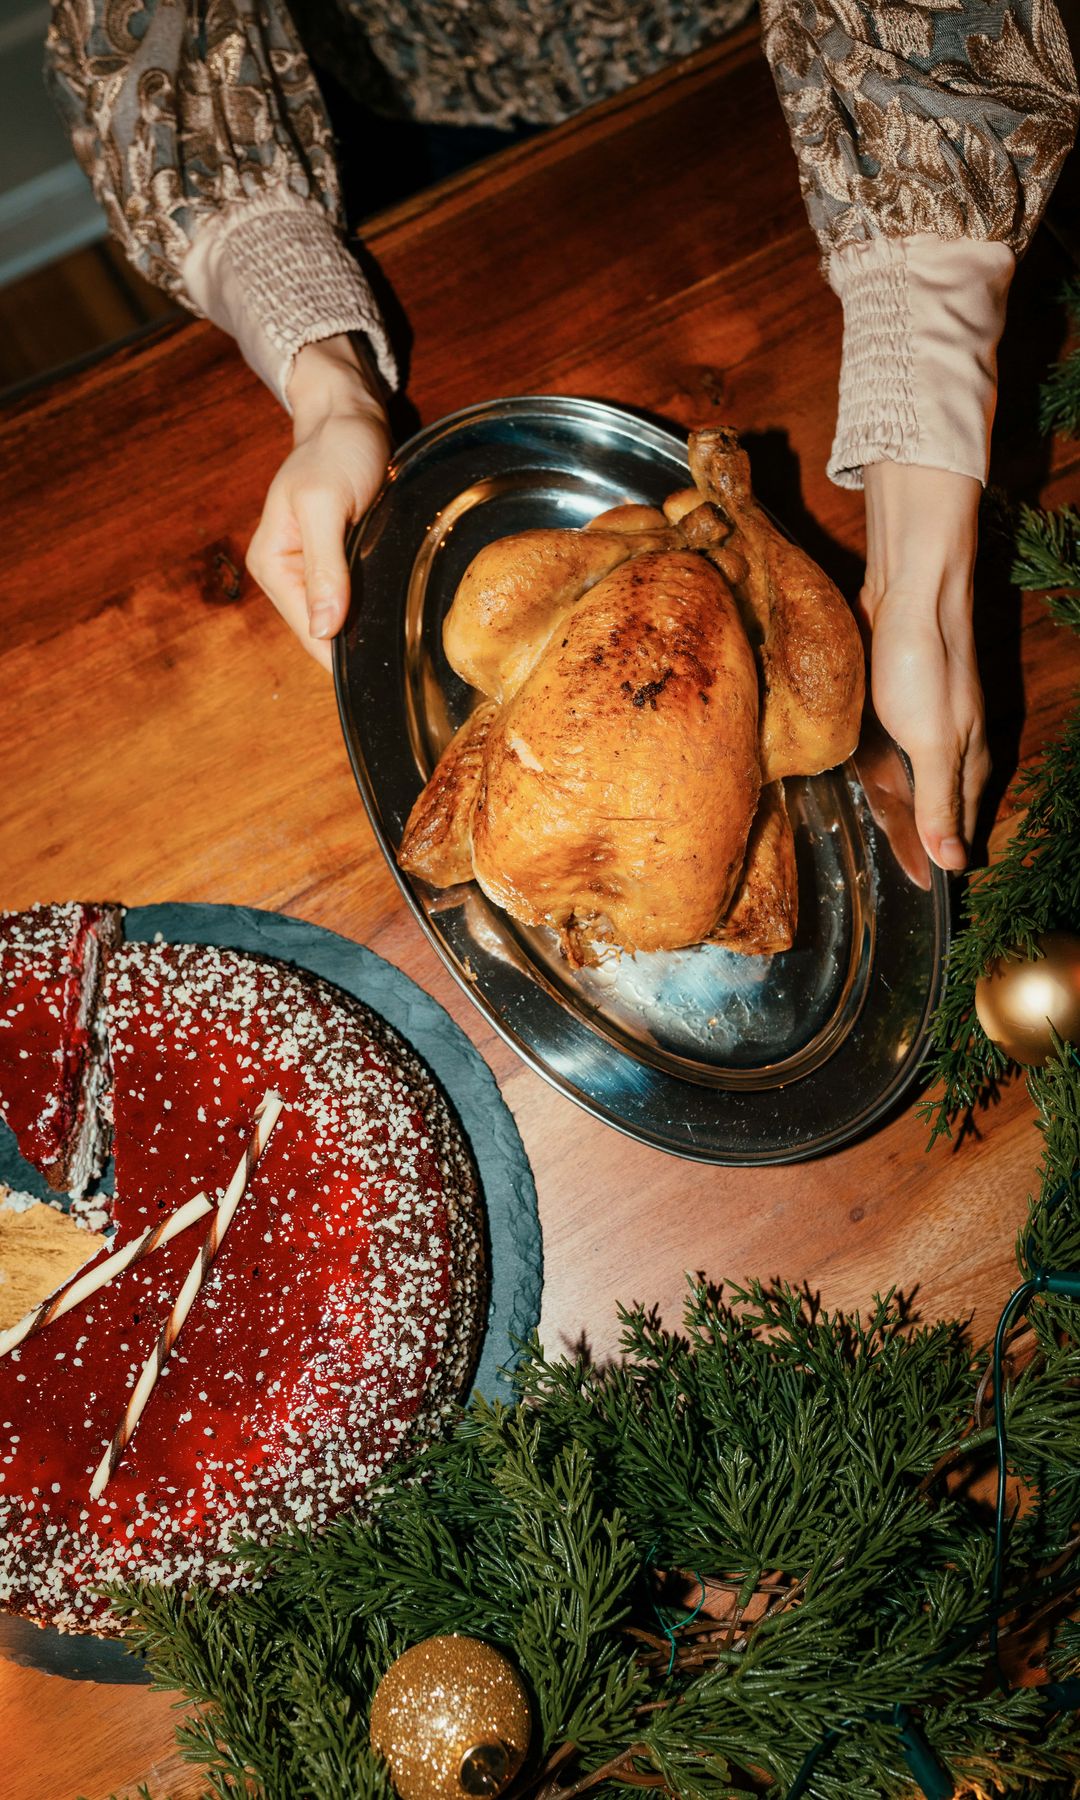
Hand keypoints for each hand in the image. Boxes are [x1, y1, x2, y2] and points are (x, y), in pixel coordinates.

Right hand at [246, 335, 390, 671]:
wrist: (349, 416)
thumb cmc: (336, 451)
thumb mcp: (325, 503)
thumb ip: (324, 566)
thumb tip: (324, 630)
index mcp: (272, 565)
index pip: (309, 634)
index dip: (344, 655)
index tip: (385, 669)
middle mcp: (286, 574)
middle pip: (324, 633)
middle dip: (358, 642)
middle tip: (406, 655)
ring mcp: (311, 570)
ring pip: (342, 619)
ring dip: (368, 626)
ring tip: (405, 638)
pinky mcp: (336, 562)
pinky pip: (354, 599)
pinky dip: (373, 606)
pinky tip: (397, 613)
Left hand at [859, 462, 989, 872]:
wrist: (908, 590)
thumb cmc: (922, 665)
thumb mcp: (931, 742)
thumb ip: (939, 801)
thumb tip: (955, 863)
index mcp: (965, 763)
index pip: (957, 827)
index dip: (940, 857)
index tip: (921, 891)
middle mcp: (949, 747)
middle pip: (934, 806)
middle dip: (919, 837)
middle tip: (898, 874)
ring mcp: (922, 723)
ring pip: (909, 778)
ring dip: (896, 806)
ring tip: (876, 838)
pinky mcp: (895, 702)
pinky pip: (886, 750)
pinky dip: (877, 770)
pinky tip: (858, 778)